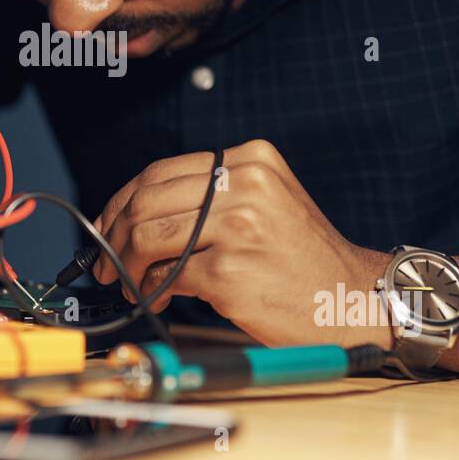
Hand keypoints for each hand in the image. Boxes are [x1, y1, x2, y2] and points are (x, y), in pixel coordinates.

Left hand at [93, 139, 390, 347]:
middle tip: (107, 261)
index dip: (122, 200)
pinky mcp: (230, 270)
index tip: (106, 224)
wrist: (352, 299)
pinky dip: (153, 291)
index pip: (161, 172)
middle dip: (115, 234)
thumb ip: (208, 197)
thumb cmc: (302, 258)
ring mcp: (238, 226)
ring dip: (128, 265)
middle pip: (147, 201)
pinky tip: (160, 300)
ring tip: (131, 283)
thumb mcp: (266, 202)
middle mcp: (245, 184)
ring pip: (150, 237)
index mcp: (249, 159)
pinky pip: (169, 277)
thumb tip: (133, 215)